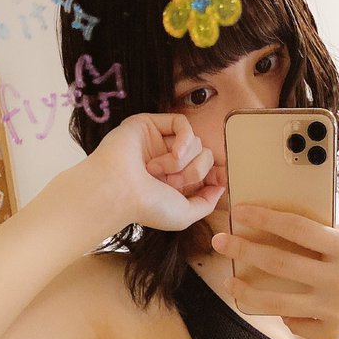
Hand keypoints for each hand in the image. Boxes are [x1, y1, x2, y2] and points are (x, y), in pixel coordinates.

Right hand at [87, 112, 225, 231]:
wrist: (118, 191)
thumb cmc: (147, 207)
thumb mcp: (184, 215)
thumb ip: (206, 203)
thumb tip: (221, 187)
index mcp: (174, 182)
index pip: (206, 170)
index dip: (216, 174)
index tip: (221, 180)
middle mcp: (167, 161)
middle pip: (204, 156)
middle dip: (194, 173)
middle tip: (172, 183)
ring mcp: (158, 142)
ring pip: (195, 142)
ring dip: (183, 162)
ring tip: (158, 172)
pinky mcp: (149, 124)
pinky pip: (182, 123)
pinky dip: (184, 140)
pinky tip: (172, 154)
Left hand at [210, 205, 338, 338]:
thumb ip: (336, 233)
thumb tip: (291, 229)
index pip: (296, 228)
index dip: (263, 218)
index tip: (239, 211)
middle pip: (277, 262)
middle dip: (242, 249)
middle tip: (220, 241)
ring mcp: (334, 309)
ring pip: (275, 300)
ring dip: (245, 290)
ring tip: (230, 281)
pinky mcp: (332, 334)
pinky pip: (294, 321)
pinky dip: (285, 313)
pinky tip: (280, 306)